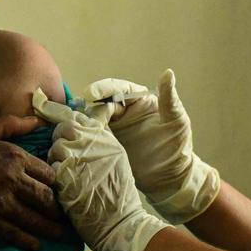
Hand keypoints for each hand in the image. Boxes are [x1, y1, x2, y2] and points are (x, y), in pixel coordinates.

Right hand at [0, 115, 63, 250]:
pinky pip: (15, 234)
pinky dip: (28, 241)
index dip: (55, 185)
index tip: (56, 192)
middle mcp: (12, 179)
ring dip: (50, 229)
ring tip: (58, 234)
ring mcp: (1, 202)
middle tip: (61, 215)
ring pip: (35, 219)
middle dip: (56, 209)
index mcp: (14, 156)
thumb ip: (11, 124)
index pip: (48, 174)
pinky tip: (35, 245)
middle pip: (47, 199)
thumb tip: (37, 120)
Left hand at [46, 105, 169, 250]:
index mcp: (106, 139)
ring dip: (56, 161)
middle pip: (64, 129)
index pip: (79, 118)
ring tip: (66, 175)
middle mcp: (93, 144)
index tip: (68, 137)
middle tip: (64, 157)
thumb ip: (99, 142)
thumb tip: (81, 128)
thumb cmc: (118, 196)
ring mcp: (79, 158)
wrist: (120, 223)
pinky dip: (55, 178)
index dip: (70, 126)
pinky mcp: (66, 176)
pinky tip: (65, 188)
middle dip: (60, 141)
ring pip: (55, 148)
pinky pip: (51, 169)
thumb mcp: (117, 160)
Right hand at [81, 69, 219, 223]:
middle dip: (89, 106)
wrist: (171, 177)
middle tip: (78, 114)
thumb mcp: (177, 121)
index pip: (118, 89)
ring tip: (73, 125)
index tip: (91, 94)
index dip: (103, 89)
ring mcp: (115, 128)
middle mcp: (124, 112)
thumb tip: (168, 72)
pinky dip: (84, 135)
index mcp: (139, 101)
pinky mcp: (108, 144)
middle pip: (101, 103)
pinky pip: (93, 136)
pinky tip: (76, 138)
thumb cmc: (178, 146)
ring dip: (84, 120)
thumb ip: (169, 98)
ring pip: (94, 118)